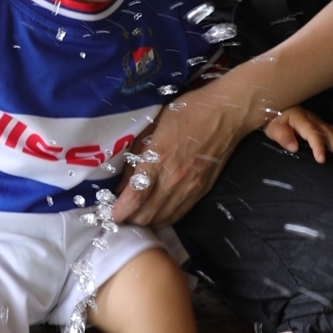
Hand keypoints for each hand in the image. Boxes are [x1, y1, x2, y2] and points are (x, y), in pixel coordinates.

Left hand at [111, 83, 247, 226]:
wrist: (225, 113)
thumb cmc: (186, 112)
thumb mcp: (151, 126)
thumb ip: (135, 156)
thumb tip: (122, 184)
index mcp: (158, 159)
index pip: (134, 198)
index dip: (117, 212)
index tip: (107, 214)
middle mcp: (173, 179)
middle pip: (146, 216)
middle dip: (128, 219)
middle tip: (119, 211)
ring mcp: (189, 188)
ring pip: (162, 220)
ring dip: (145, 221)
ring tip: (135, 212)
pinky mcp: (200, 191)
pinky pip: (178, 215)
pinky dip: (163, 218)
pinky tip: (156, 210)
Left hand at [263, 106, 332, 165]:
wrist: (276, 111)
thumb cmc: (274, 121)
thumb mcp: (272, 128)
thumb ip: (282, 136)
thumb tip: (294, 147)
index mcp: (300, 118)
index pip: (312, 132)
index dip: (318, 145)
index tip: (322, 159)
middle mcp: (313, 119)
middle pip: (328, 133)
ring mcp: (319, 122)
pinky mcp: (323, 126)